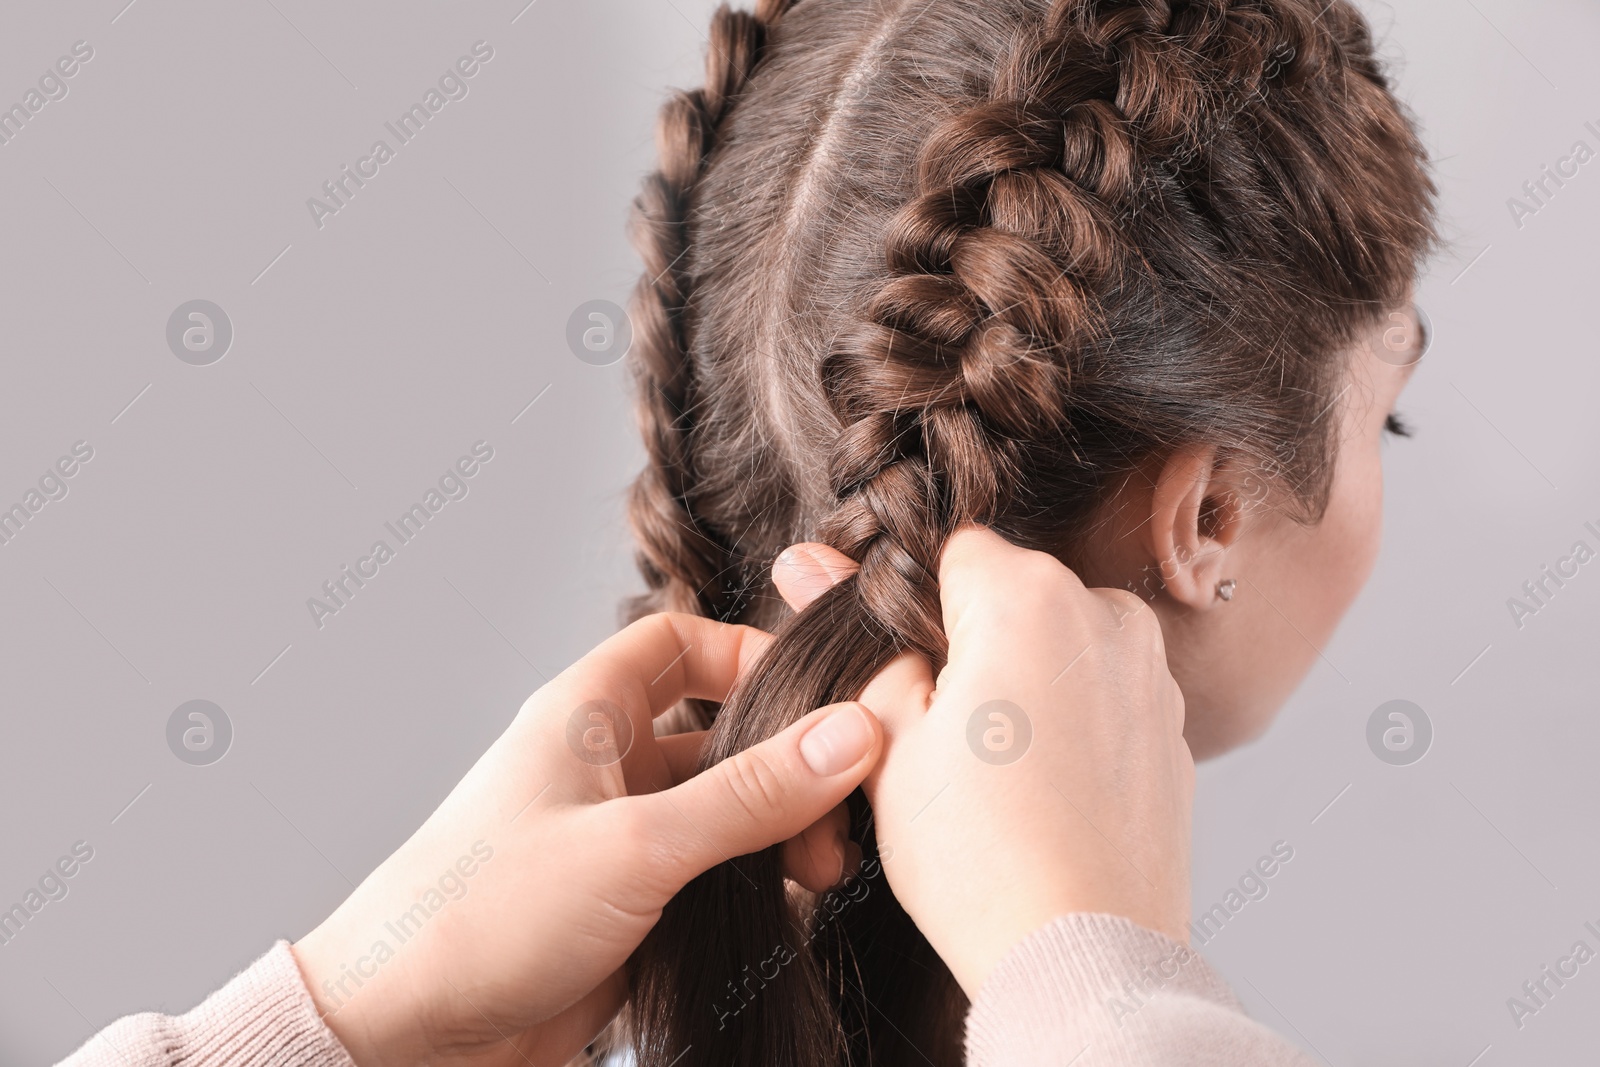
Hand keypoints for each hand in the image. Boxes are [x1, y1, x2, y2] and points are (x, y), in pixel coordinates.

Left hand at [291, 612, 883, 1066]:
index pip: (683, 643)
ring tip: (820, 874)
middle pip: (720, 731)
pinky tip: (784, 915)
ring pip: (723, 811)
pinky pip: (710, 878)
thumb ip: (750, 794)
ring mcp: (617, 838)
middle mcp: (605, 765)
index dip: (751, 655)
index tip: (822, 701)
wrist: (404, 1036)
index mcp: (589, 713)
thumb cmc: (482, 916)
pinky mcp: (627, 908)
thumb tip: (851, 735)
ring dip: (777, 833)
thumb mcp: (636, 846)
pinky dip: (753, 889)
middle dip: (787, 765)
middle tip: (836, 815)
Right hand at [772, 527, 1193, 995]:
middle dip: (970, 648)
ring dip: (1023, 687)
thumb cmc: (977, 855)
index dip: (913, 609)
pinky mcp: (1175, 733)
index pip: (952, 553)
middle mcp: (1106, 615)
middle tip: (936, 738)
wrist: (1082, 955)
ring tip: (992, 778)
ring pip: (1059, 650)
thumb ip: (853, 639)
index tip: (899, 667)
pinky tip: (1040, 797)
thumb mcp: (886, 738)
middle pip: (1011, 598)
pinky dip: (1070, 729)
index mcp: (1029, 595)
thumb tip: (806, 562)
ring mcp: (1153, 676)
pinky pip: (1103, 702)